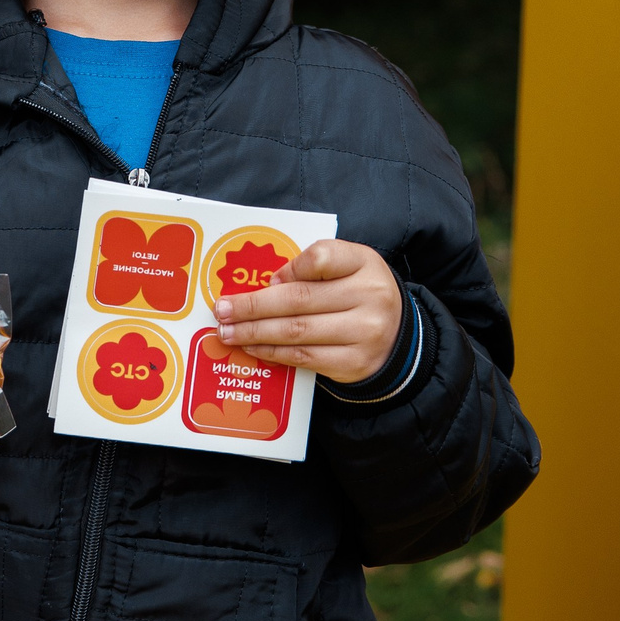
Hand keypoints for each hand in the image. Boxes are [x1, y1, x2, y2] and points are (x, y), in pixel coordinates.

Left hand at [211, 240, 400, 382]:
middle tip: (221, 310)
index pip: (320, 257)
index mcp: (364, 263)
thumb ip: (312, 267)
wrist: (397, 337)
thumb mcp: (348, 267)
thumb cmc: (359, 294)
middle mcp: (369, 296)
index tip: (266, 279)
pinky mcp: (353, 363)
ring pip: (296, 331)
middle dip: (252, 306)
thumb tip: (268, 285)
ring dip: (254, 332)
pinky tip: (252, 346)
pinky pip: (303, 356)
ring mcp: (364, 333)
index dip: (288, 269)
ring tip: (227, 331)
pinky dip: (272, 352)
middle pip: (298, 299)